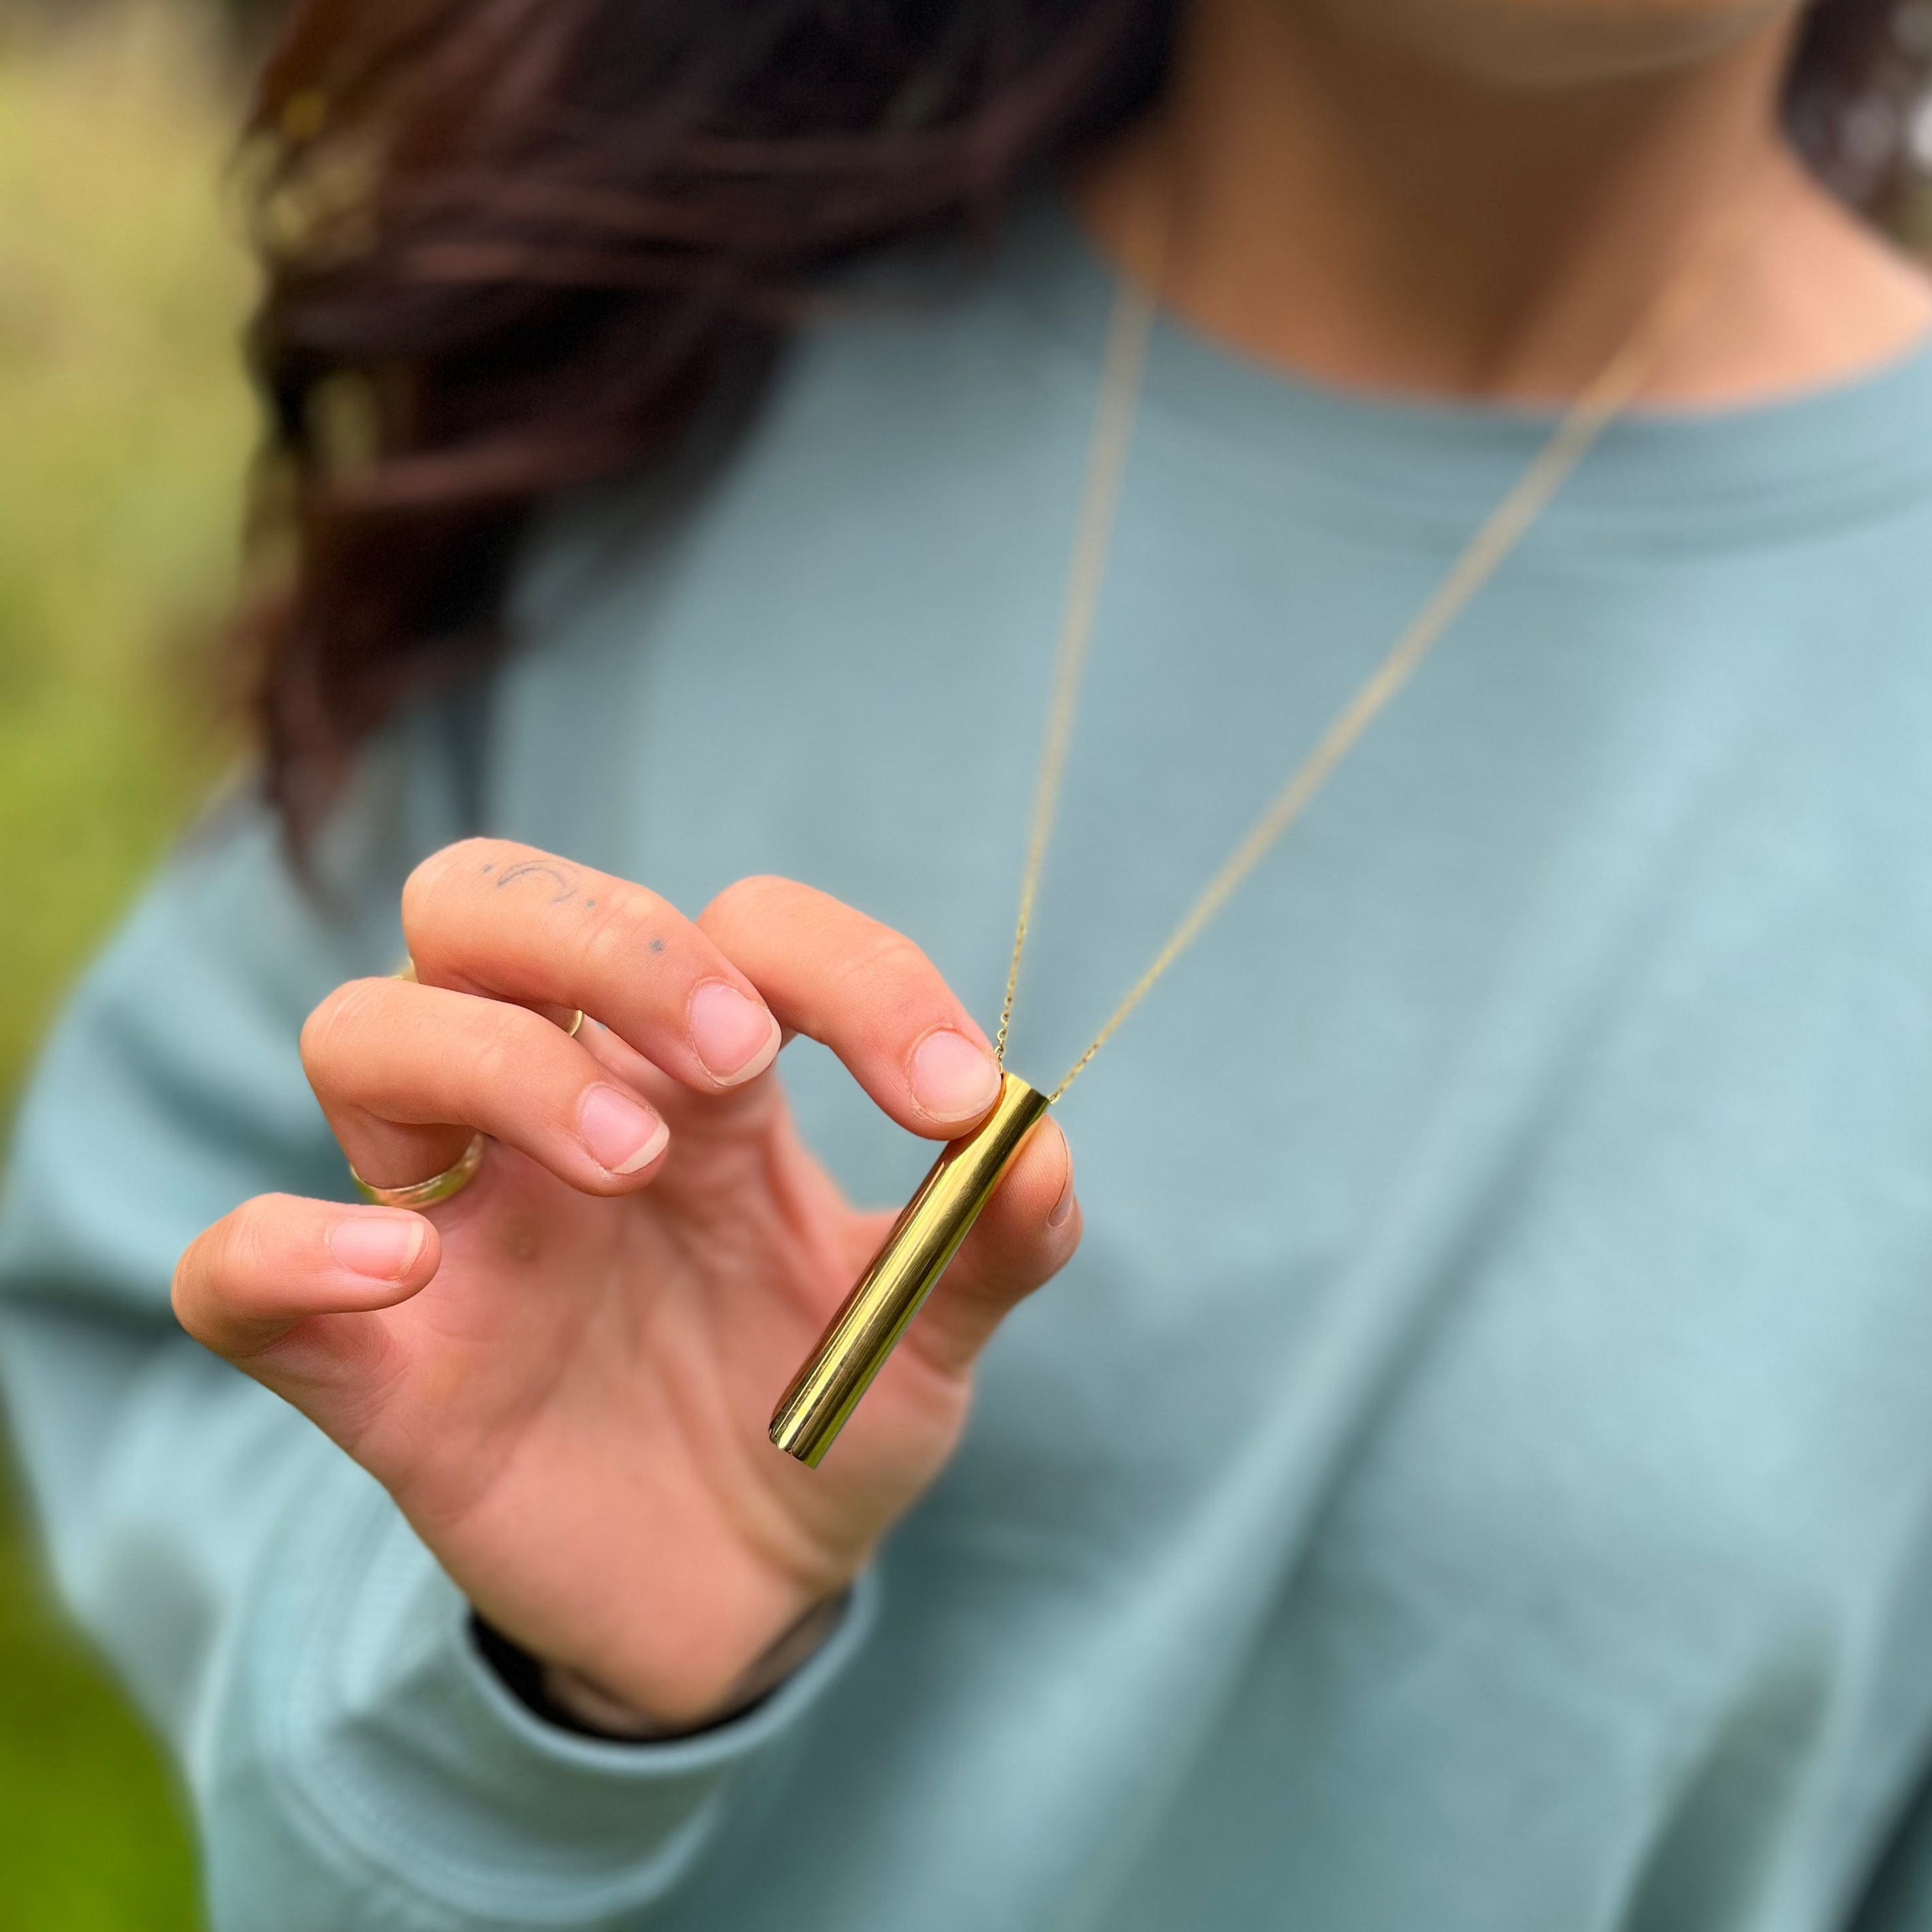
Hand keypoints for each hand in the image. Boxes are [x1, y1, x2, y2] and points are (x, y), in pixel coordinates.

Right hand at [172, 840, 1078, 1728]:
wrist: (739, 1601)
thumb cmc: (820, 1423)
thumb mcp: (932, 1339)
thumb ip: (992, 1241)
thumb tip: (1036, 1143)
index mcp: (700, 1087)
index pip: (735, 928)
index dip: (851, 971)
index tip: (955, 1093)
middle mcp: (557, 1117)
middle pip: (486, 902)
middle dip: (611, 939)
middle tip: (737, 1060)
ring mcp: (453, 1229)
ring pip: (362, 1032)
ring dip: (494, 1065)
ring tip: (628, 1166)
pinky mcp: (372, 1366)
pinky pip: (237, 1270)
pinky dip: (290, 1247)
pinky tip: (401, 1270)